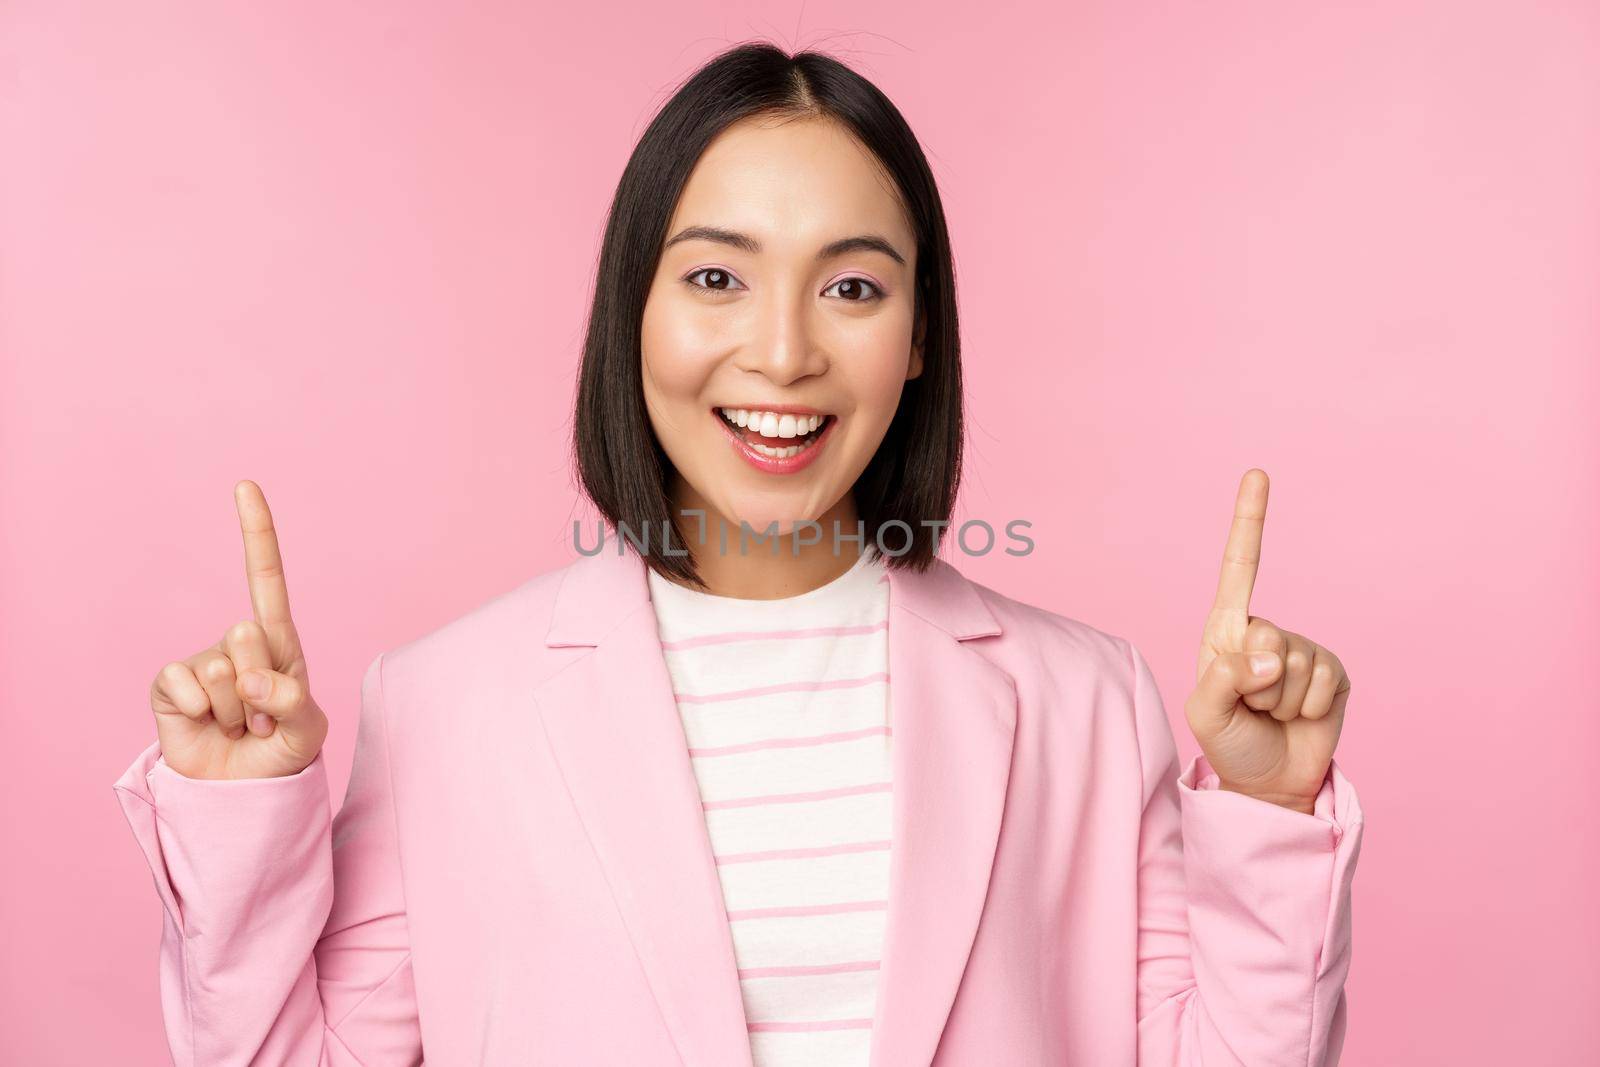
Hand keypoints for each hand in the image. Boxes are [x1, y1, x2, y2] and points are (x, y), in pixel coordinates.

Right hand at [147, 481, 328, 779]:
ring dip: (237, 712)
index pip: (266, 578)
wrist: (242, 791)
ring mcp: (203, 660)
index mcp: (279, 641)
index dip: (256, 532)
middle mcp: (238, 642)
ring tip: (240, 727)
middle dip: (262, 688)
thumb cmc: (280, 751)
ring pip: (223, 670)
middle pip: (249, 634)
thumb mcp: (306, 732)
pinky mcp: (171, 684)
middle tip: (262, 718)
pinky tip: (207, 725)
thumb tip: (251, 679)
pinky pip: (185, 684)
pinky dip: (201, 712)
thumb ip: (292, 704)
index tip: (244, 485)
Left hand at [1183, 469, 1350, 813]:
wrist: (1269, 782)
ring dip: (1282, 701)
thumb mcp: (1206, 713)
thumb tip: (1269, 656)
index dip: (1249, 520)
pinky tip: (1300, 718)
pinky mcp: (1334, 673)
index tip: (1257, 473)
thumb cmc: (1230, 741)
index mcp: (1227, 629)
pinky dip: (1310, 709)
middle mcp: (1265, 631)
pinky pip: (1324, 681)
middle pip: (1269, 633)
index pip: (1240, 566)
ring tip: (1273, 714)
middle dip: (1257, 681)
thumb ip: (1225, 679)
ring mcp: (1303, 650)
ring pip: (1296, 664)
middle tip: (1253, 706)